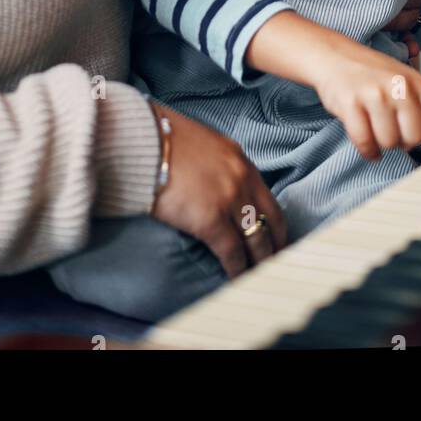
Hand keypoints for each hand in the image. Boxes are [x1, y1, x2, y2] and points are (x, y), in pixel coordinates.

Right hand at [148, 104, 287, 278]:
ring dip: (260, 261)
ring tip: (260, 276)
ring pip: (256, 239)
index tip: (277, 239)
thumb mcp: (204, 145)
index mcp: (240, 160)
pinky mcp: (210, 219)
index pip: (269, 199)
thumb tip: (219, 183)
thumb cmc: (164, 143)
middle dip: (275, 246)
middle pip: (270, 221)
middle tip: (276, 263)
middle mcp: (242, 179)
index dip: (276, 223)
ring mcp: (229, 199)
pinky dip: (236, 268)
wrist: (143, 143)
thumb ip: (219, 165)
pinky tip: (236, 278)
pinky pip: (231, 251)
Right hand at [312, 39, 420, 159]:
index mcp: (417, 83)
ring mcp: (375, 95)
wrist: (333, 55)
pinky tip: (365, 140)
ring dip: (382, 142)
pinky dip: (366, 149)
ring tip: (374, 124)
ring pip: (389, 143)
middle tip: (391, 126)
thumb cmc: (370, 72)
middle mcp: (400, 87)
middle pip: (416, 138)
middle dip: (403, 140)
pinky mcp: (352, 104)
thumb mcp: (403, 80)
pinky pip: (366, 143)